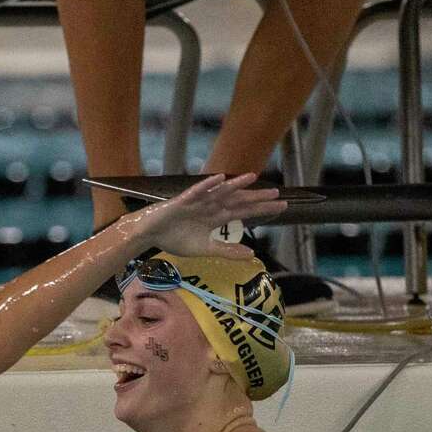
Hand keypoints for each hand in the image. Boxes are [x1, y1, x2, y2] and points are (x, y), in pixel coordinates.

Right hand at [130, 172, 286, 257]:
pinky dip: (207, 185)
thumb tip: (251, 254)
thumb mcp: (204, 249)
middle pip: (237, 200)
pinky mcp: (182, 201)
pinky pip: (196, 192)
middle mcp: (210, 206)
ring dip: (235, 185)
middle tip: (277, 194)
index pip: (243, 212)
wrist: (150, 235)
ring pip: (220, 192)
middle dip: (256, 197)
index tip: (281, 207)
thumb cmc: (174, 238)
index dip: (261, 209)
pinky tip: (219, 179)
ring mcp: (197, 202)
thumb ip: (227, 251)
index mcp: (216, 217)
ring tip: (252, 178)